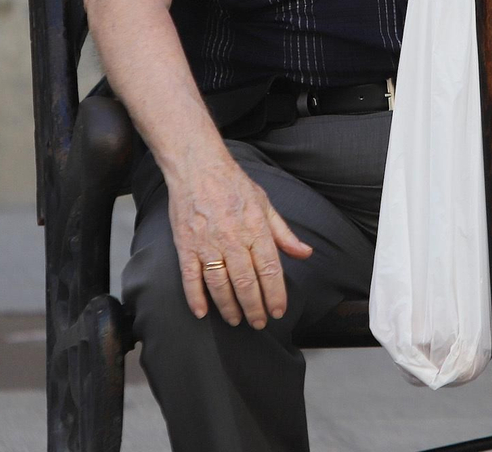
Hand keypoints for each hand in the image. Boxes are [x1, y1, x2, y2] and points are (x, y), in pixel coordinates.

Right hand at [167, 156, 312, 328]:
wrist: (198, 168)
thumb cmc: (234, 185)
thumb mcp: (266, 204)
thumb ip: (284, 234)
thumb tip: (305, 253)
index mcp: (256, 229)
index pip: (270, 269)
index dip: (275, 294)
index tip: (279, 311)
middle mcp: (233, 239)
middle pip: (245, 282)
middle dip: (254, 307)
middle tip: (259, 323)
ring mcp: (207, 244)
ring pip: (220, 284)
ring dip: (229, 307)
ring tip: (236, 320)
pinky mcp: (186, 246)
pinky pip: (190, 277)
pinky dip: (195, 297)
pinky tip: (202, 312)